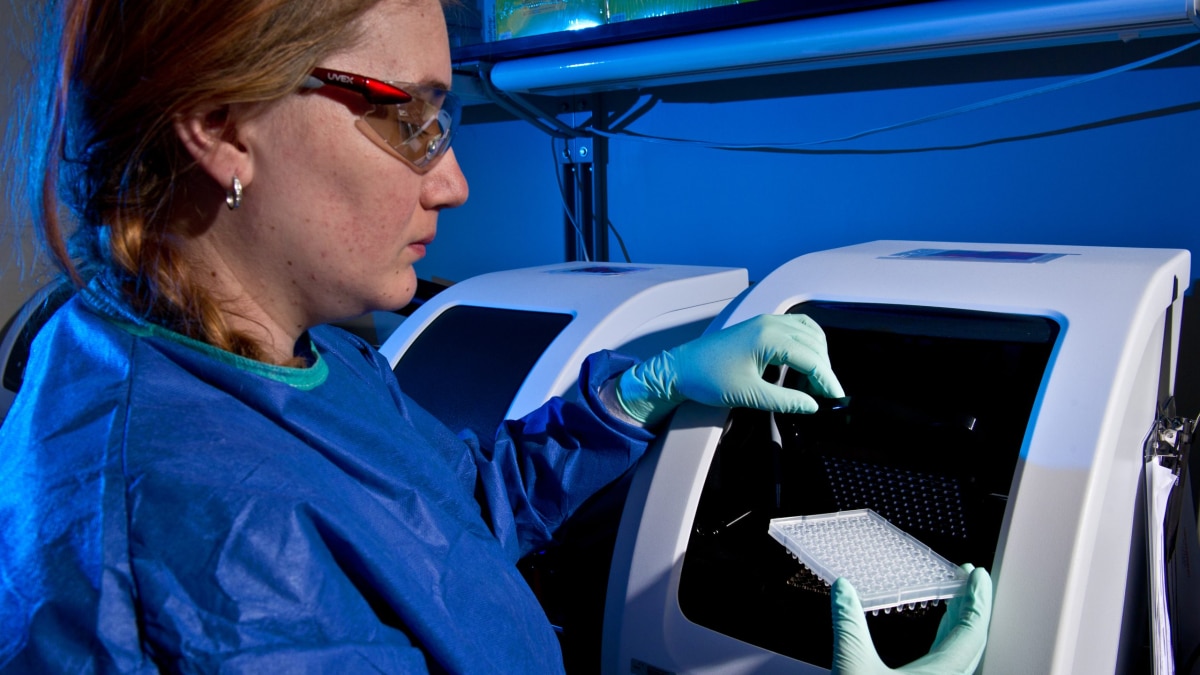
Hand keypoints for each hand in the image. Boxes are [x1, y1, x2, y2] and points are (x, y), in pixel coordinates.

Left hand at [615, 314, 844, 425]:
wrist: (680, 368)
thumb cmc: (708, 379)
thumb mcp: (748, 395)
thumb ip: (784, 400)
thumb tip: (811, 405)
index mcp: (769, 337)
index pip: (811, 358)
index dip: (827, 379)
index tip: (836, 397)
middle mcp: (770, 323)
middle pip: (814, 344)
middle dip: (824, 369)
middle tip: (825, 394)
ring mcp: (765, 321)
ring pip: (807, 332)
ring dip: (817, 354)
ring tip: (813, 381)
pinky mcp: (760, 325)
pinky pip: (794, 328)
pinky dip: (806, 343)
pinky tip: (804, 362)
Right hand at [831, 565, 992, 674]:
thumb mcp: (852, 668)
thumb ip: (849, 626)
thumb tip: (844, 591)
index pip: (973, 630)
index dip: (976, 598)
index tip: (976, 575)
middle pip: (973, 643)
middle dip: (971, 609)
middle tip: (968, 583)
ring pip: (962, 660)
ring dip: (959, 631)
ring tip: (953, 608)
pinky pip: (950, 671)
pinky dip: (947, 651)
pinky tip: (934, 647)